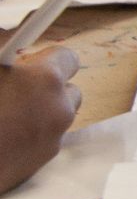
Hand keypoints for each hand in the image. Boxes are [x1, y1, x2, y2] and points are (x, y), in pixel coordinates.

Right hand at [0, 47, 79, 193]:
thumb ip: (3, 47)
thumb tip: (9, 37)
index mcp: (45, 79)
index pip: (67, 57)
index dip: (46, 58)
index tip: (28, 63)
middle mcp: (58, 108)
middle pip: (68, 88)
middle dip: (46, 87)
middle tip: (15, 88)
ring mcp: (52, 138)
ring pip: (58, 115)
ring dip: (41, 111)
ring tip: (7, 113)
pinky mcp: (42, 161)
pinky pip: (45, 140)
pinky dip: (31, 135)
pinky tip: (5, 135)